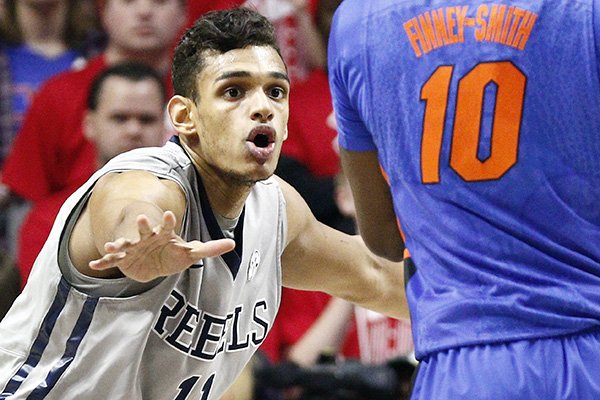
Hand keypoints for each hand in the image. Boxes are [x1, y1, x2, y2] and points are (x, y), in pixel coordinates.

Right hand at [89, 211, 234, 281]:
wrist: (154, 263)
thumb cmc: (173, 254)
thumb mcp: (192, 253)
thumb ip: (210, 249)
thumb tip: (233, 243)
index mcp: (164, 234)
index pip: (168, 225)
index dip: (169, 220)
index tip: (172, 214)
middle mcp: (147, 237)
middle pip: (145, 230)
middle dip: (142, 225)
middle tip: (142, 218)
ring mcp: (133, 247)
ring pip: (125, 244)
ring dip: (118, 244)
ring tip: (110, 245)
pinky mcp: (123, 259)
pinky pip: (112, 260)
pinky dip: (103, 262)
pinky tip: (95, 264)